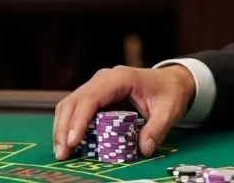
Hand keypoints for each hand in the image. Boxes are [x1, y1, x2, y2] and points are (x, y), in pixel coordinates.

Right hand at [52, 65, 194, 160]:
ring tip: (63, 153)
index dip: (79, 120)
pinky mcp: (96, 97)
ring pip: (70, 105)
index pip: (92, 97)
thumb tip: (144, 149)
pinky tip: (70, 144)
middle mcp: (104, 80)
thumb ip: (157, 129)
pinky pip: (76, 110)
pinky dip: (69, 126)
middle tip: (63, 154)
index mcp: (121, 78)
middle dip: (64, 128)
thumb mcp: (169, 110)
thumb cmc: (169, 92)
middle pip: (74, 101)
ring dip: (62, 128)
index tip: (73, 141)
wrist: (171, 81)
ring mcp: (97, 87)